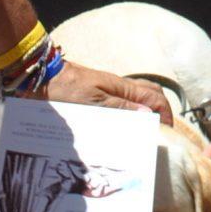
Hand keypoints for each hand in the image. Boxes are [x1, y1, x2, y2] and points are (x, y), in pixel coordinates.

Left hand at [48, 59, 171, 120]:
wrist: (43, 77)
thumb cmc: (66, 90)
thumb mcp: (93, 102)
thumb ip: (120, 108)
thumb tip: (149, 114)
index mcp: (123, 88)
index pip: (156, 98)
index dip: (165, 115)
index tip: (167, 134)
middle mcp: (120, 87)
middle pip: (152, 93)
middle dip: (161, 111)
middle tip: (161, 132)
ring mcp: (110, 90)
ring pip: (139, 97)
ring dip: (148, 111)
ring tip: (146, 131)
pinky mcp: (99, 94)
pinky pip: (124, 101)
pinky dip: (132, 111)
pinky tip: (126, 125)